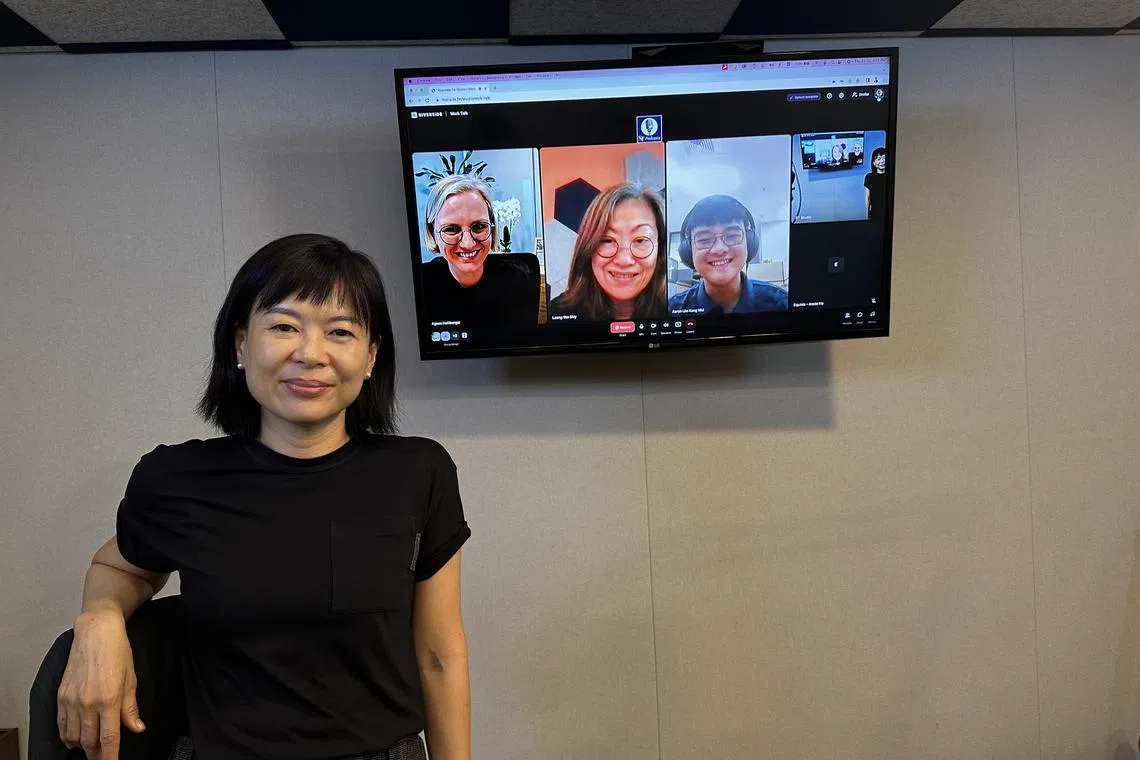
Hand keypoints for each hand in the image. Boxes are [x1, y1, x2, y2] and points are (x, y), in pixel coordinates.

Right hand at [57, 611, 145, 759]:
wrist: (96, 632)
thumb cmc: (118, 652)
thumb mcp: (131, 679)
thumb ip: (131, 708)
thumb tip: (136, 729)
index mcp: (109, 699)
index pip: (108, 739)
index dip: (110, 757)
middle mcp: (88, 703)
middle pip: (89, 741)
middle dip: (96, 754)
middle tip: (103, 759)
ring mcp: (72, 700)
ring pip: (74, 736)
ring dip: (83, 746)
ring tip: (92, 749)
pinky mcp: (61, 696)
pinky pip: (62, 725)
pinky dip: (68, 736)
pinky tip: (75, 739)